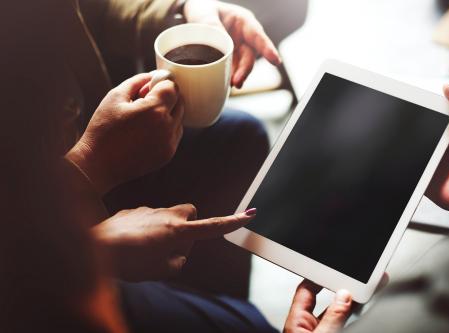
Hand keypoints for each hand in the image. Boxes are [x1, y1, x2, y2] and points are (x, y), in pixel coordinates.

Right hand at [66, 72, 183, 194]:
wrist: (98, 164)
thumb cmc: (103, 130)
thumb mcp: (115, 97)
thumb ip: (137, 81)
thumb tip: (152, 76)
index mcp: (155, 110)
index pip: (172, 87)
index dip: (162, 83)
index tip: (150, 86)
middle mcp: (167, 127)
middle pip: (180, 102)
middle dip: (166, 97)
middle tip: (145, 100)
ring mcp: (169, 143)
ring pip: (179, 118)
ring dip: (168, 113)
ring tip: (144, 117)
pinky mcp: (168, 154)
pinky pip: (175, 134)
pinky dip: (166, 128)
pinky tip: (147, 130)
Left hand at [92, 204, 256, 280]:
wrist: (94, 248)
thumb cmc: (128, 262)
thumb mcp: (161, 271)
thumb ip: (178, 260)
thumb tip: (178, 251)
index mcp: (177, 231)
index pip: (212, 226)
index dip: (232, 222)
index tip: (249, 214)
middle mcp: (166, 215)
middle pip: (190, 211)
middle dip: (189, 224)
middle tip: (176, 244)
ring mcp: (148, 210)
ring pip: (167, 216)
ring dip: (165, 229)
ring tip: (145, 250)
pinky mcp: (133, 210)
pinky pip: (148, 218)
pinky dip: (146, 229)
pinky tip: (131, 243)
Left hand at [184, 0, 280, 87]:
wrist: (194, 17)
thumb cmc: (203, 10)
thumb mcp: (205, 13)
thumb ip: (212, 26)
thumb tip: (220, 44)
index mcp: (243, 22)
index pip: (258, 36)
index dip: (267, 49)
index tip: (276, 61)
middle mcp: (244, 38)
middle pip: (249, 56)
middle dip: (245, 70)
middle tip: (237, 81)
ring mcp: (238, 50)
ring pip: (242, 66)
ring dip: (238, 76)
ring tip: (231, 85)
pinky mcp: (230, 60)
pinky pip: (232, 70)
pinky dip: (228, 77)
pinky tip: (225, 84)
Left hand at [284, 275, 388, 332]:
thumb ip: (333, 318)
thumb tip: (343, 295)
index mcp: (298, 324)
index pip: (306, 292)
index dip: (319, 277)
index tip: (334, 267)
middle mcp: (311, 329)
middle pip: (329, 302)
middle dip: (345, 290)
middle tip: (362, 278)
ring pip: (342, 316)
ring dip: (356, 305)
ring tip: (372, 291)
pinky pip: (348, 326)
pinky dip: (358, 320)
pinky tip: (370, 311)